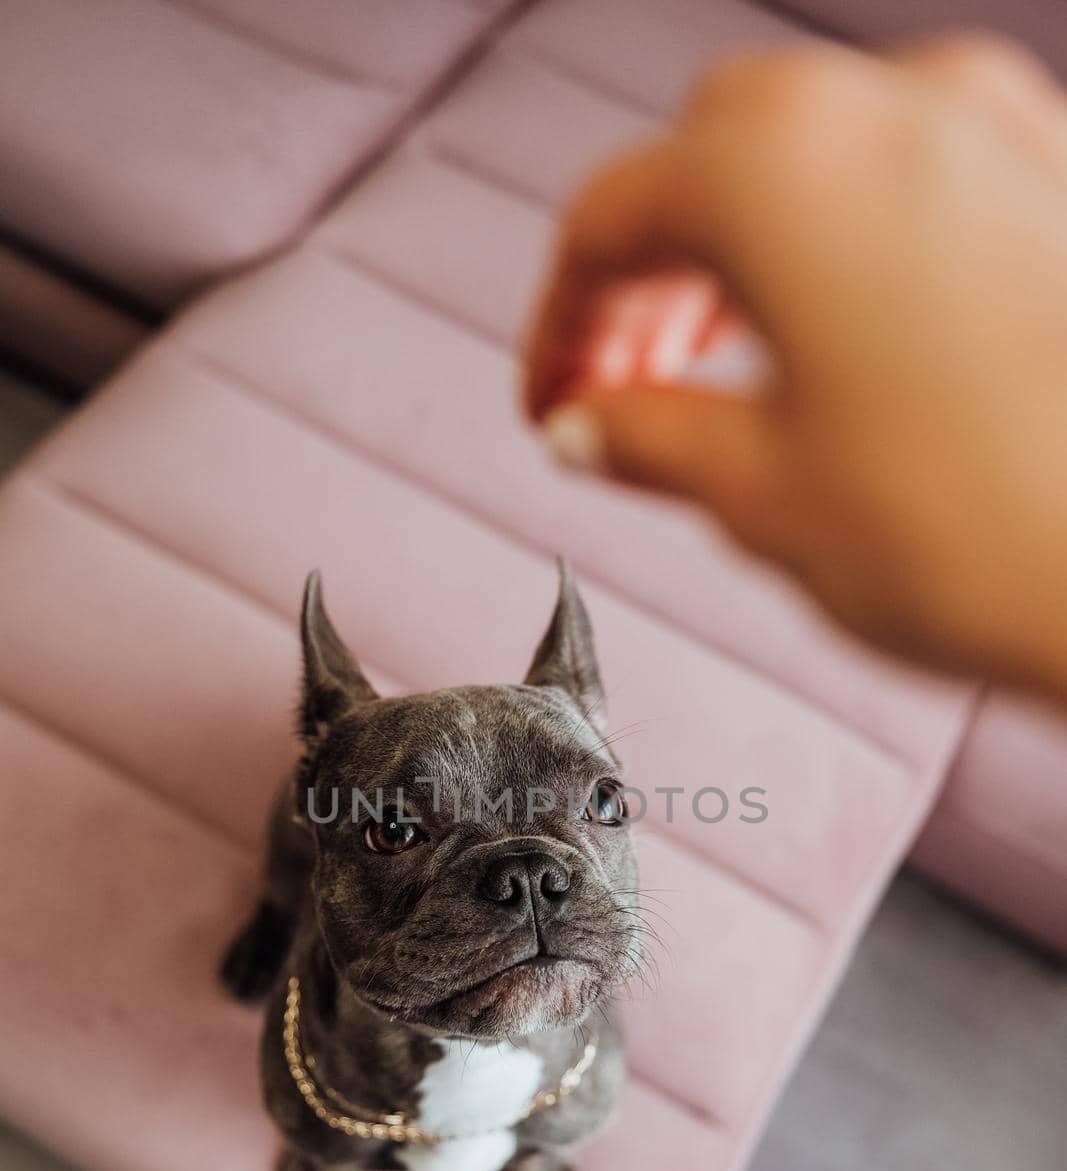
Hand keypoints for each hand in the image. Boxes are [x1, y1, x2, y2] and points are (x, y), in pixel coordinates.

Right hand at [522, 35, 1066, 697]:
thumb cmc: (995, 538)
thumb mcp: (765, 499)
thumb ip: (649, 441)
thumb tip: (589, 428)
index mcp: (784, 174)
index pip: (609, 220)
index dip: (558, 321)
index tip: (550, 395)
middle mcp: (892, 116)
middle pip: (708, 155)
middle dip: (649, 269)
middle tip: (625, 380)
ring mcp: (995, 134)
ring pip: (815, 151)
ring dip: (743, 246)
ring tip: (721, 365)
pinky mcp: (1059, 184)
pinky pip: (914, 176)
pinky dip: (844, 239)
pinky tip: (836, 336)